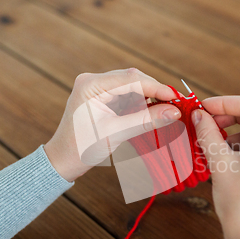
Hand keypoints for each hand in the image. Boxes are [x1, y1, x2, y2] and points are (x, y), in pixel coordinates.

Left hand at [44, 68, 180, 181]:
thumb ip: (146, 120)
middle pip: (134, 79)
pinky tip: (153, 112)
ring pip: (133, 86)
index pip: (131, 79)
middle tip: (175, 105)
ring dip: (150, 97)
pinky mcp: (104, 97)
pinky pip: (128, 94)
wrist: (63, 160)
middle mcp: (94, 81)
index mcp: (91, 85)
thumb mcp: (116, 133)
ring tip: (167, 110)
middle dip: (155, 91)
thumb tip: (175, 111)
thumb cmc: (83, 148)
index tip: (176, 98)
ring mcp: (99, 88)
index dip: (156, 87)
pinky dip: (142, 103)